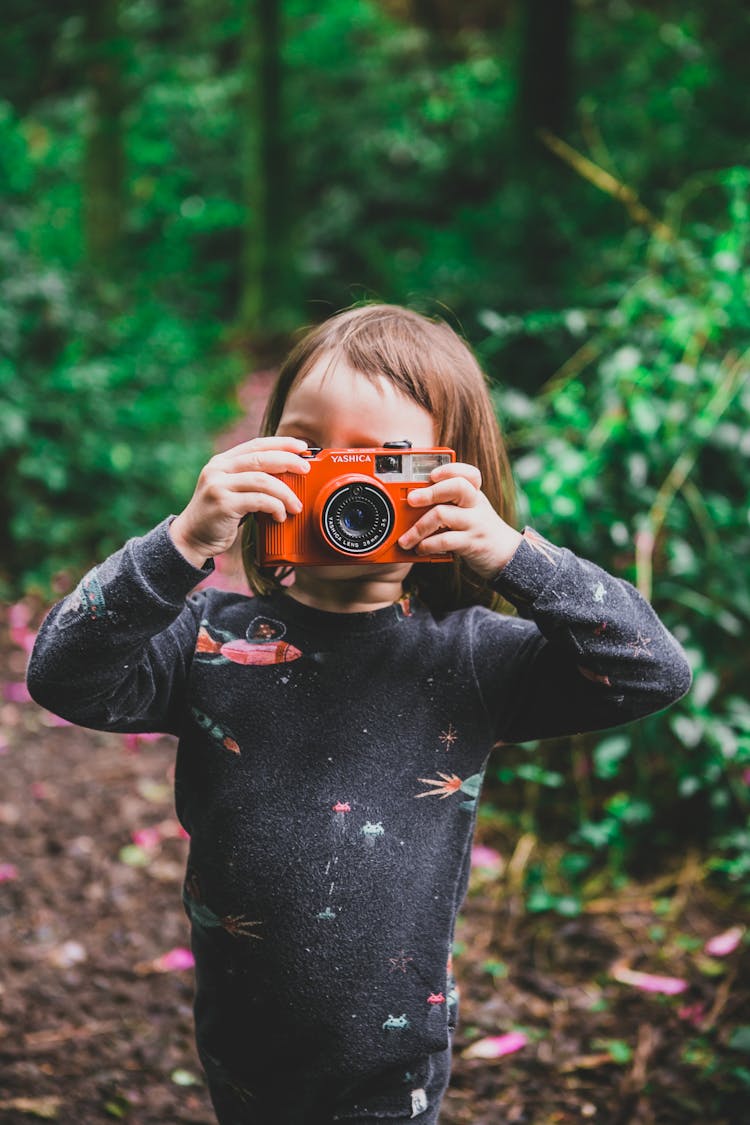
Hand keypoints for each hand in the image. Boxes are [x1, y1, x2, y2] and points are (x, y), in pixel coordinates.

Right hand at [169, 437, 309, 566]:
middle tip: (306, 470)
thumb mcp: (232, 490)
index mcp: (222, 461)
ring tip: (296, 505)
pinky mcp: (222, 504)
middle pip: (261, 458)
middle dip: (288, 461)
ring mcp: (218, 485)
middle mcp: (218, 469)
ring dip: (285, 493)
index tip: (302, 446)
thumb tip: (287, 473)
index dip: (281, 443)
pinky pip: (258, 500)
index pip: (256, 444)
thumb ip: (251, 479)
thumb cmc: (218, 516)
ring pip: (262, 480)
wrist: (191, 538)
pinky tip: (280, 516)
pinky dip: (275, 507)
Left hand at [398, 462, 522, 578]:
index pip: (468, 473)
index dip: (449, 470)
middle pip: (457, 487)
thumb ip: (448, 502)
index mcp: (474, 493)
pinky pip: (446, 540)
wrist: (505, 554)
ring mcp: (475, 523)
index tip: (431, 475)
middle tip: (411, 500)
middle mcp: (476, 505)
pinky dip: (427, 544)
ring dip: (418, 527)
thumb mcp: (469, 510)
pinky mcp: (472, 543)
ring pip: (443, 514)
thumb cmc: (478, 529)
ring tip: (405, 539)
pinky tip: (420, 548)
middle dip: (430, 492)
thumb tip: (411, 502)